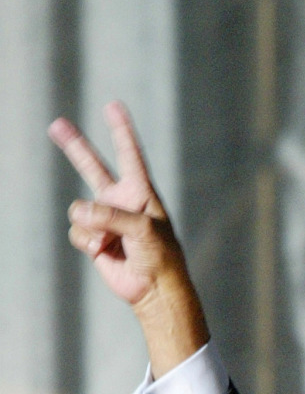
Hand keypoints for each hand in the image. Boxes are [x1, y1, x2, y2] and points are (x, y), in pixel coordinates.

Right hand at [49, 102, 208, 375]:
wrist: (154, 288)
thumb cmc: (159, 255)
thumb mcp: (142, 230)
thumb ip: (110, 216)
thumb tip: (77, 211)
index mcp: (141, 191)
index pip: (130, 154)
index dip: (121, 130)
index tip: (113, 106)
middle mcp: (121, 200)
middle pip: (93, 167)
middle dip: (75, 146)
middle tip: (56, 124)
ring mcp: (105, 218)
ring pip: (78, 211)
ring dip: (91, 228)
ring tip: (112, 243)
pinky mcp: (94, 238)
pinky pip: (77, 232)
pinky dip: (87, 243)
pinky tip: (105, 252)